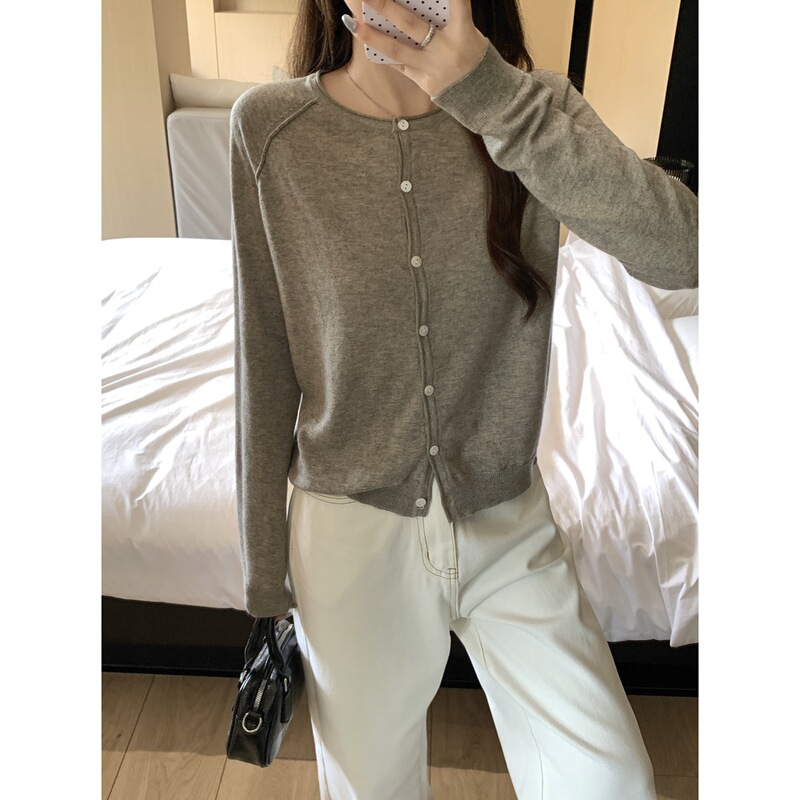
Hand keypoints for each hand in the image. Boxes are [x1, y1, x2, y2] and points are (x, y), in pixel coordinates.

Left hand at [344, 0, 489, 97]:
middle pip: (411, 25)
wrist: (485, 96)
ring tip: (351, 21)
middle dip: (385, 7)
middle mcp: (446, 49)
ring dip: (372, 36)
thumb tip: (407, 3)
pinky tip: (364, 37)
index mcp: (463, 31)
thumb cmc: (473, 53)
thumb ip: (445, 18)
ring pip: (397, 50)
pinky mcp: (425, 82)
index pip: (455, 1)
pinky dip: (382, 51)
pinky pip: (399, 65)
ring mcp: (433, 68)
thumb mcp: (468, 31)